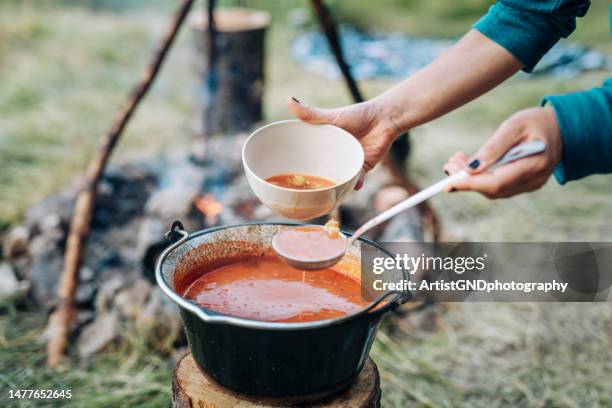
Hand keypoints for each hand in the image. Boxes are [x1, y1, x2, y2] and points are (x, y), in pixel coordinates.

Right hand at [288, 97, 398, 188]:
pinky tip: (351, 188)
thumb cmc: (358, 114)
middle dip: (315, 182)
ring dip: (334, 187)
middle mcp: (336, 156)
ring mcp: (349, 163)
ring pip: (339, 180)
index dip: (299, 166)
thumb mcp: (331, 116)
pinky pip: (356, 181)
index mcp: (325, 144)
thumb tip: (289, 100)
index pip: (309, 157)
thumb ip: (310, 114)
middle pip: (322, 172)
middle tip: (304, 190)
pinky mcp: (363, 168)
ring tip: (325, 195)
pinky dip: (354, 185)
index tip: (287, 174)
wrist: (385, 119)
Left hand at [442, 107, 561, 198]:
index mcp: (534, 164)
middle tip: (448, 164)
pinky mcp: (524, 184)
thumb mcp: (513, 126)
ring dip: (471, 180)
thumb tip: (471, 168)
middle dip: (466, 181)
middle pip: (493, 190)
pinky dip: (480, 179)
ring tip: (455, 161)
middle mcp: (534, 180)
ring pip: (494, 191)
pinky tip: (468, 165)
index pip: (497, 183)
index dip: (470, 184)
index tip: (448, 182)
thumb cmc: (536, 122)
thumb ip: (493, 147)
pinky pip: (499, 187)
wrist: (560, 127)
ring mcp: (530, 185)